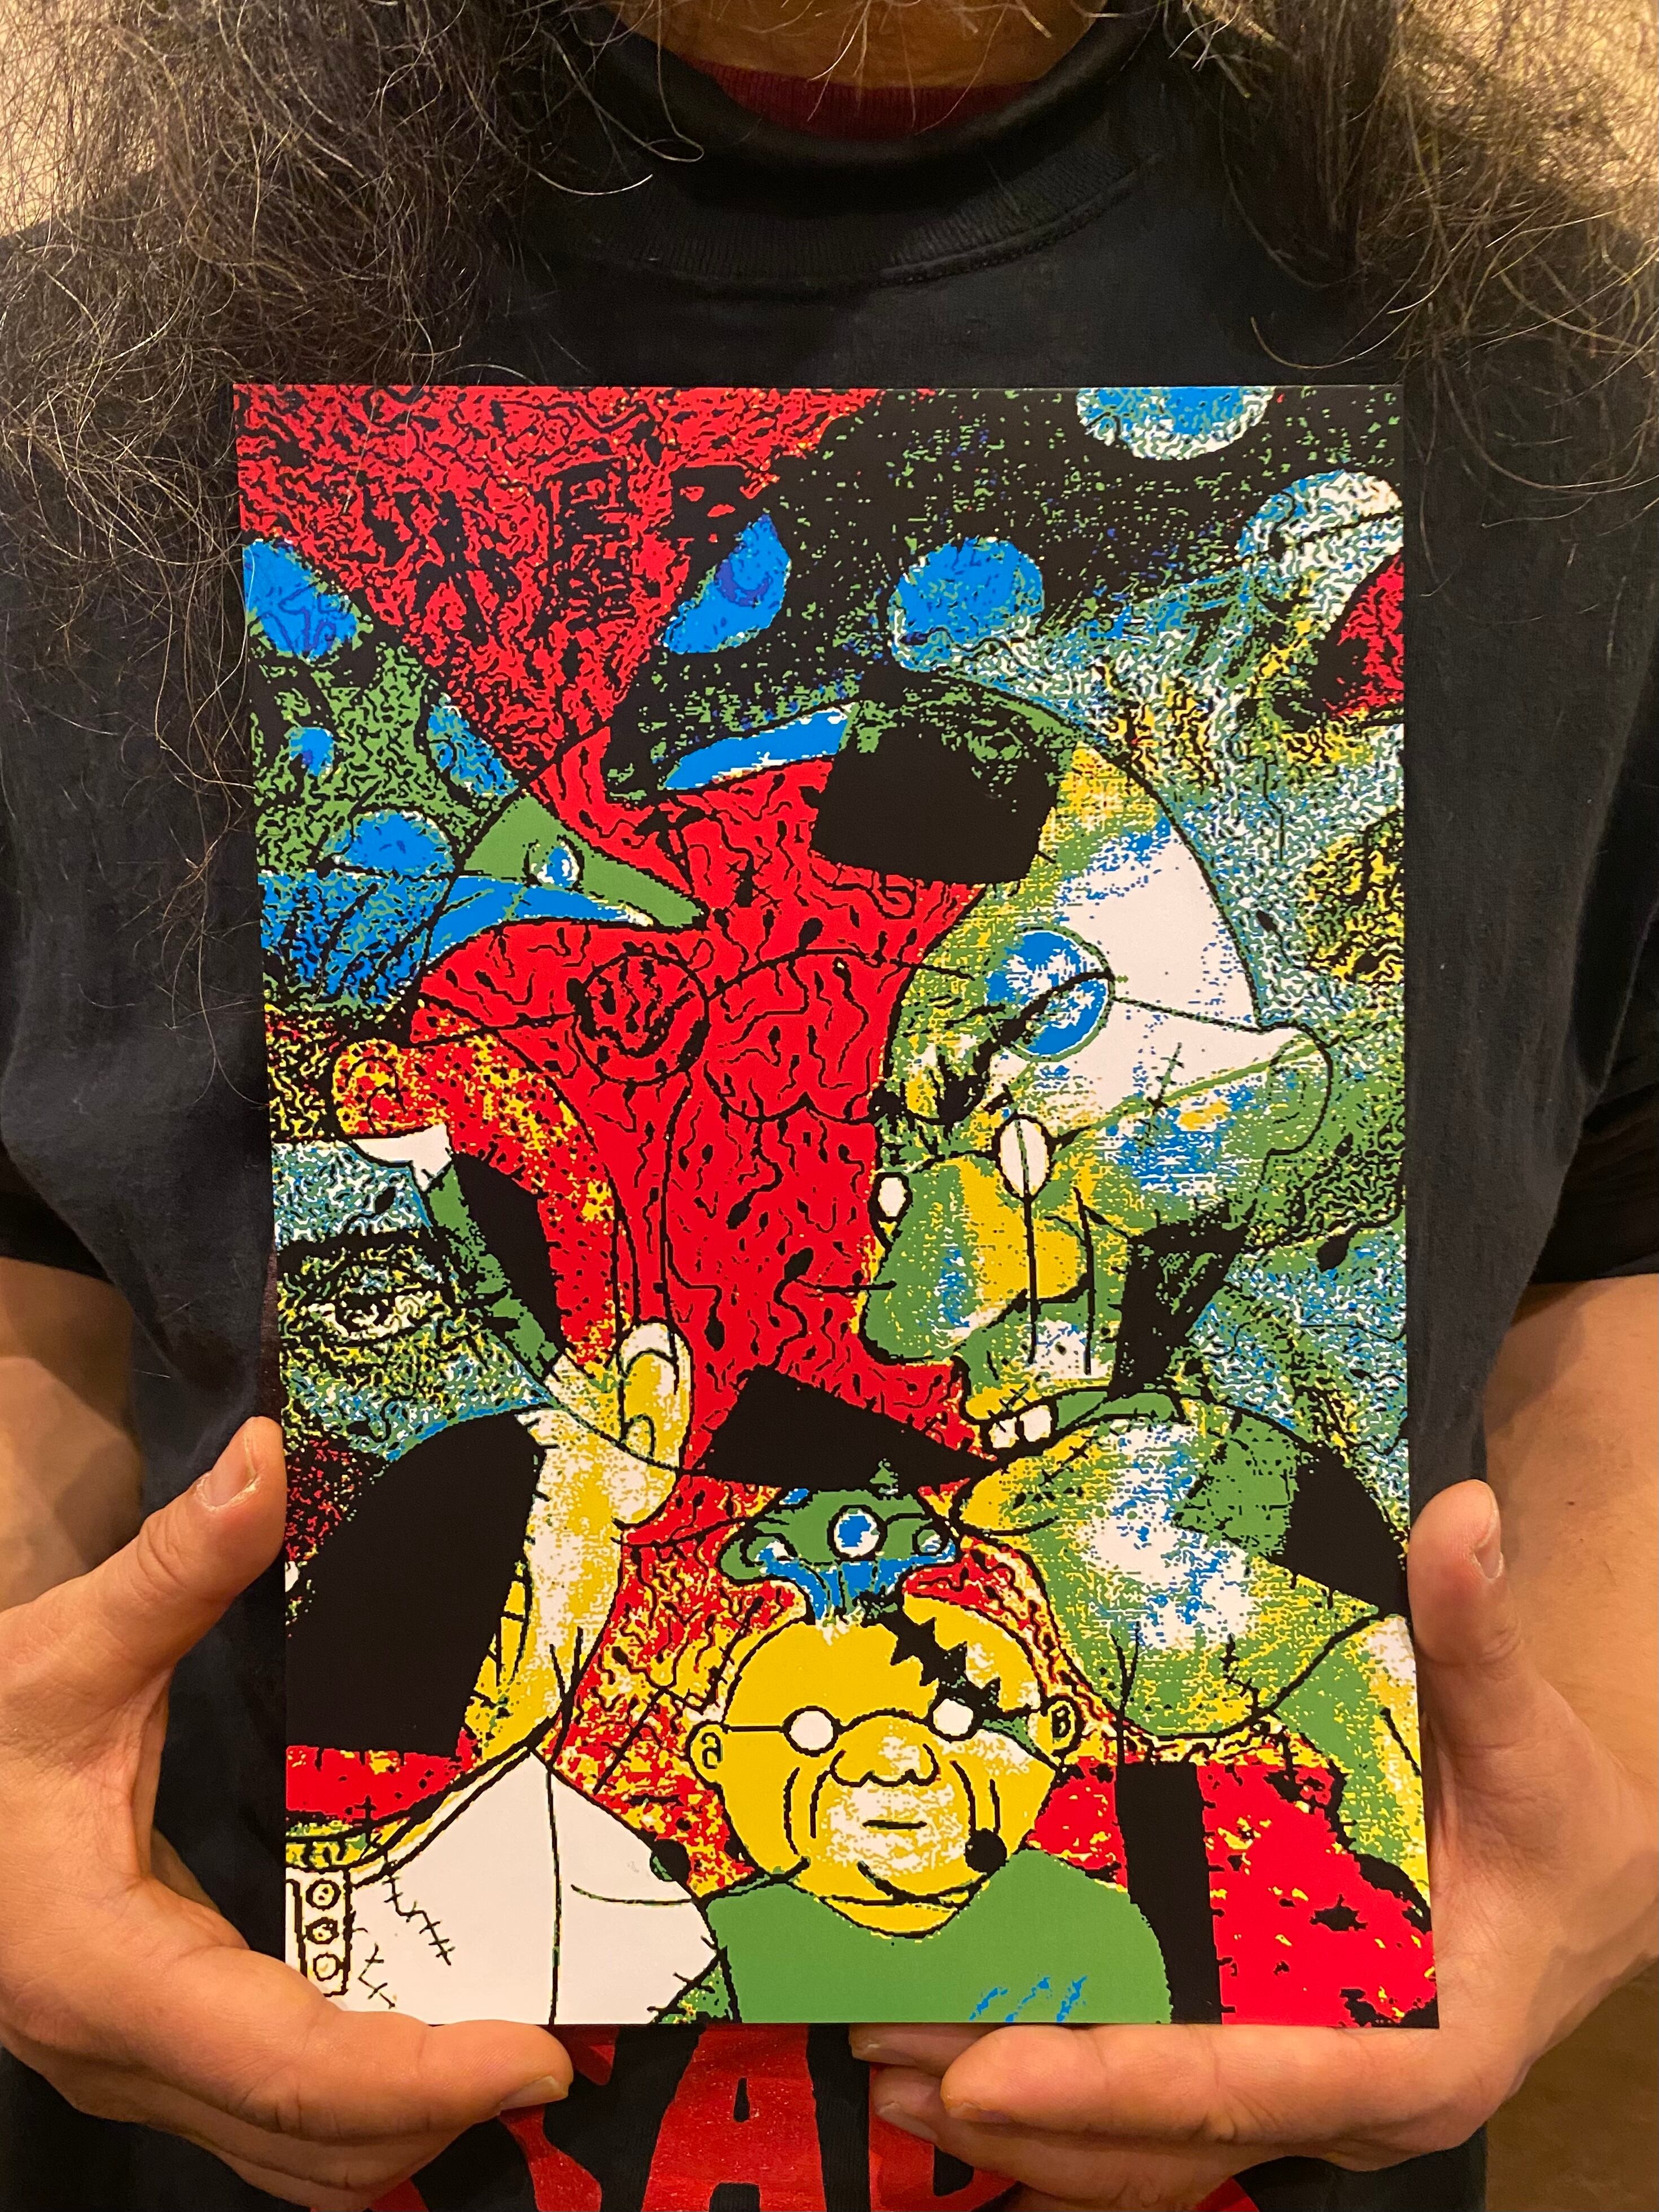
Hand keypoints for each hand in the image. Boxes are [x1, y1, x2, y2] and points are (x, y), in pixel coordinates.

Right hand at [0, 1418, 571, 2209]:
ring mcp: (132, 2062)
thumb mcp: (60, 1651)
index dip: (418, 2076)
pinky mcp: (155, 2045)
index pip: (285, 2067)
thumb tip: (265, 1461)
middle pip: (307, 2139)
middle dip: (443, 2111)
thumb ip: (171, 1569)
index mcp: (99, 1971)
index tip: (535, 2053)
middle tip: (571, 2044)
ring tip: (522, 2055)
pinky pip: (270, 2113)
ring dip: (411, 2121)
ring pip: (290, 2152)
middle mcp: (116, 2048)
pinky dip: (364, 2101)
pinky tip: (433, 2042)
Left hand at [851, 1479, 1658, 2211]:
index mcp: (1420, 2047)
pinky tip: (965, 2065)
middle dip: (1020, 2104)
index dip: (1114, 2083)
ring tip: (888, 2067)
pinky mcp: (1273, 2075)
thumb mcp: (1524, 1730)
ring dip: (1020, 2126)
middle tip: (886, 2048)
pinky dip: (1066, 2109)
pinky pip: (1158, 2124)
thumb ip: (1477, 1634)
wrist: (1589, 1884)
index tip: (989, 2069)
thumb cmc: (1556, 1815)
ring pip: (1150, 2154)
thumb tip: (1464, 1515)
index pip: (1243, 2083)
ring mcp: (1304, 2098)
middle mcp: (1351, 2098)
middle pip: (1167, 2138)